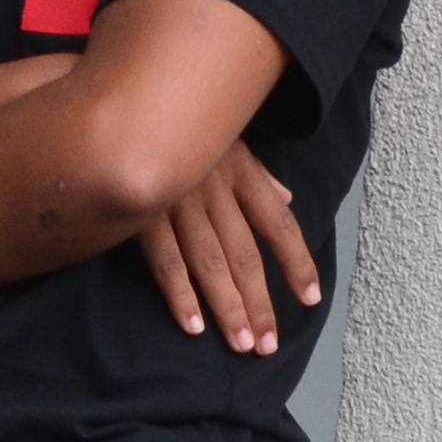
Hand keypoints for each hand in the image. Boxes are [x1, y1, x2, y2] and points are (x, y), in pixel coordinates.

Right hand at [138, 143, 318, 355]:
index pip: (278, 223)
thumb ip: (258, 175)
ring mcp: (179, 201)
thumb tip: (286, 199)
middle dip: (259, 302)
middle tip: (268, 344)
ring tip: (242, 344)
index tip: (310, 298)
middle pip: (244, 254)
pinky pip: (165, 259)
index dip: (297, 261)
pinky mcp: (143, 211)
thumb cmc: (184, 122)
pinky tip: (194, 325)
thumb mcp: (229, 139)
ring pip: (209, 263)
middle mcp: (215, 188)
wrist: (130, 97)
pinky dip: (180, 294)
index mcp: (240, 171)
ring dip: (227, 307)